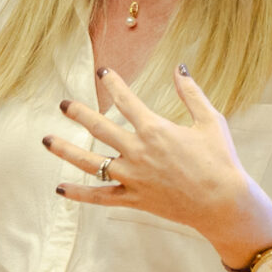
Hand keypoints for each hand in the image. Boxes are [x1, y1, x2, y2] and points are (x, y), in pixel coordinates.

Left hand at [48, 66, 271, 266]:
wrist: (223, 203)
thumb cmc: (221, 160)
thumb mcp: (210, 121)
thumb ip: (191, 93)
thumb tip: (179, 67)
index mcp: (155, 130)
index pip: (126, 100)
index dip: (113, 83)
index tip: (102, 72)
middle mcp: (138, 152)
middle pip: (100, 129)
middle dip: (79, 113)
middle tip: (63, 104)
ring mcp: (133, 178)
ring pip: (91, 163)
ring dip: (67, 150)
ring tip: (47, 141)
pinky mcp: (134, 199)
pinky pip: (100, 196)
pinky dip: (79, 194)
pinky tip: (60, 188)